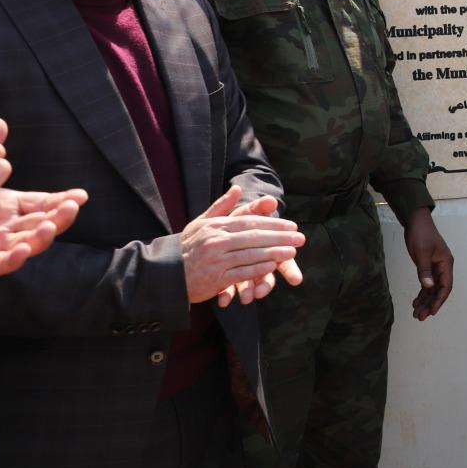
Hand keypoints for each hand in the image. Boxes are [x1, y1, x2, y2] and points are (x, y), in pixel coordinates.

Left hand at [0, 118, 86, 311]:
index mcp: (11, 206)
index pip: (45, 202)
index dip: (63, 199)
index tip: (80, 195)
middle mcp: (10, 226)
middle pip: (44, 223)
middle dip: (61, 216)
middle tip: (71, 207)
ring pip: (30, 243)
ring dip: (43, 237)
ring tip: (49, 226)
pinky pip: (3, 263)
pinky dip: (16, 258)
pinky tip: (23, 249)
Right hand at [181, 187, 304, 303]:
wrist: (165, 274)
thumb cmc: (187, 247)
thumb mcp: (200, 223)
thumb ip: (221, 207)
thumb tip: (237, 188)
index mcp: (215, 226)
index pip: (249, 222)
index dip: (273, 224)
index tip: (292, 226)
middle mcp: (216, 241)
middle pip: (254, 237)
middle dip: (280, 238)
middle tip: (300, 238)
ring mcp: (216, 260)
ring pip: (251, 255)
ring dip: (274, 253)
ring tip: (292, 252)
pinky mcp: (215, 279)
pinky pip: (241, 273)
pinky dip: (258, 270)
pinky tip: (272, 267)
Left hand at [404, 211, 453, 319]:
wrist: (416, 221)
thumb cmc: (421, 235)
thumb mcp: (421, 253)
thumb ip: (424, 270)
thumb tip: (428, 287)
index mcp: (446, 264)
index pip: (445, 286)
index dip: (439, 300)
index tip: (432, 312)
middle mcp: (443, 267)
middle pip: (439, 290)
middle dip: (430, 304)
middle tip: (419, 317)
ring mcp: (435, 267)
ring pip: (432, 289)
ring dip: (425, 301)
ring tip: (416, 313)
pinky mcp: (428, 267)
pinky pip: (427, 284)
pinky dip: (422, 293)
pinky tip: (415, 301)